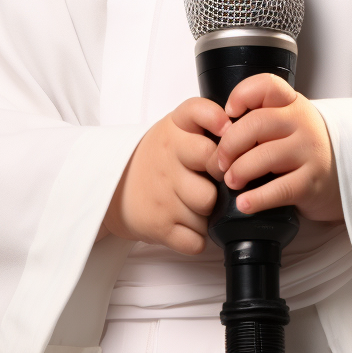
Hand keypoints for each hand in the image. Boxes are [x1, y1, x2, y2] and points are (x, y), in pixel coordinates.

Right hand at [102, 99, 228, 254]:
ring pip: (210, 206)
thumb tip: (239, 130)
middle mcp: (167, 159)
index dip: (218, 120)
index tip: (226, 130)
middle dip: (223, 176)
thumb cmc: (157, 160)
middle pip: (216, 166)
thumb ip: (206, 122)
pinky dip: (195, 238)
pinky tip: (184, 224)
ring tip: (194, 203)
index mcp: (173, 131)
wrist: (112, 191)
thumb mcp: (174, 129)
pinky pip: (197, 239)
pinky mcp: (158, 225)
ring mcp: (162, 194)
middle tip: (214, 179)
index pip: (199, 113)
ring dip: (209, 211)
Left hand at [213, 74, 341, 222]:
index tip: (227, 113)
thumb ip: (259, 118)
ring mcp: (309, 151)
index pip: (266, 85)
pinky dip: (256, 199)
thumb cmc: (300, 148)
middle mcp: (302, 123)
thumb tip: (218, 128)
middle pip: (256, 123)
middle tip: (220, 162)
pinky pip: (278, 190)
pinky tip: (244, 204)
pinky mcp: (311, 182)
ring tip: (231, 181)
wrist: (341, 175)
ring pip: (264, 156)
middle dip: (229, 144)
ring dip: (239, 171)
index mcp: (291, 103)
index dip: (241, 95)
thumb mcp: (286, 123)